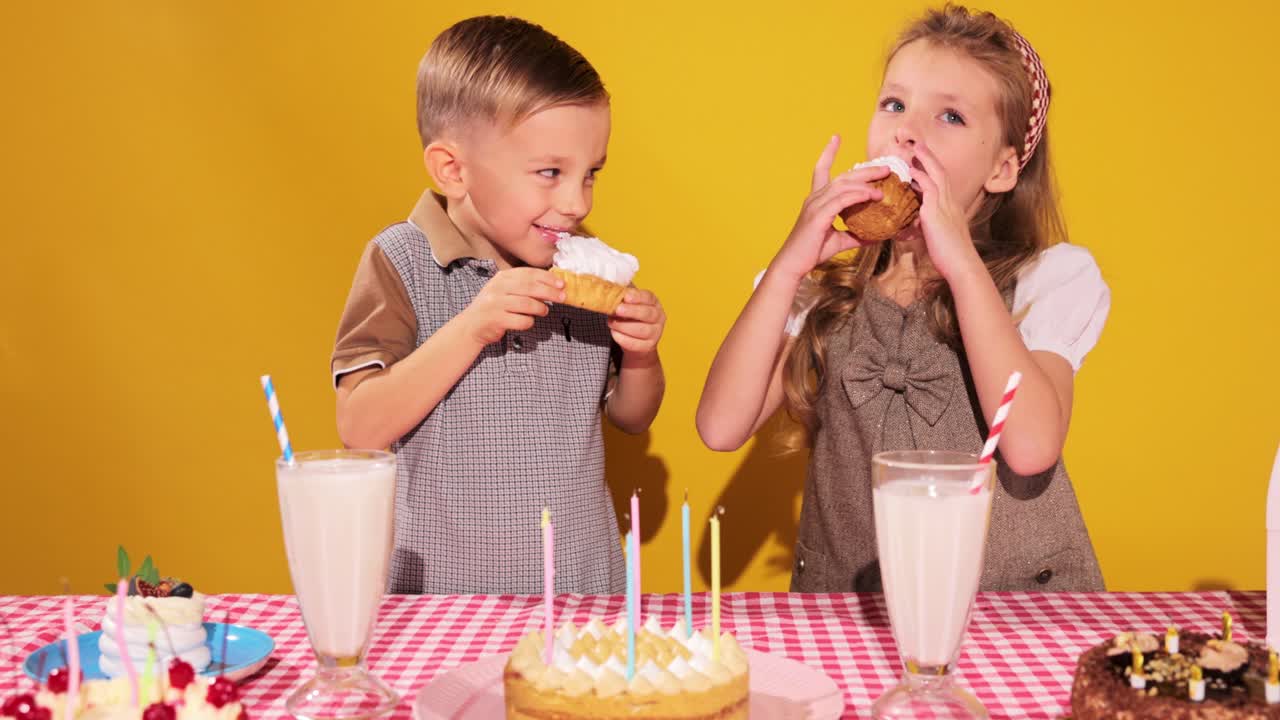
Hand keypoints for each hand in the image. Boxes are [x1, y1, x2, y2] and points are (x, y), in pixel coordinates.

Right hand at [460, 268, 564, 345]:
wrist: (471, 325)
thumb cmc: (494, 307)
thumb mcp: (504, 290)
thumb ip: (523, 286)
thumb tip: (552, 285)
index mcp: (502, 278)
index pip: (529, 273)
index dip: (548, 278)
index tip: (562, 283)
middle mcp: (498, 288)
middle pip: (531, 287)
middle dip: (550, 292)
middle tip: (563, 297)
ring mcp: (496, 303)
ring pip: (528, 304)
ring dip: (541, 309)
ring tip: (544, 311)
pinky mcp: (497, 319)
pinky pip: (522, 320)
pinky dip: (529, 322)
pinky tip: (528, 321)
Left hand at [608, 288, 664, 356]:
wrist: (637, 341)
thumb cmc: (631, 318)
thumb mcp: (629, 305)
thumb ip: (622, 299)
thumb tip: (609, 292)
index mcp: (654, 303)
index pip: (648, 297)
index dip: (637, 297)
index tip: (626, 296)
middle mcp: (658, 317)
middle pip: (648, 314)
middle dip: (632, 311)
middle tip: (618, 309)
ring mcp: (655, 333)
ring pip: (642, 330)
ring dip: (624, 326)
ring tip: (611, 322)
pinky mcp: (648, 346)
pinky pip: (635, 343)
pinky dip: (622, 338)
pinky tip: (614, 333)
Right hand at [768, 135, 887, 283]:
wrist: (793, 265)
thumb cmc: (811, 253)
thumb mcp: (839, 242)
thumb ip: (856, 235)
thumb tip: (876, 236)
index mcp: (816, 200)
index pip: (820, 170)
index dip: (828, 153)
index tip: (836, 137)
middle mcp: (814, 198)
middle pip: (842, 175)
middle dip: (865, 169)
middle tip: (885, 166)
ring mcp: (815, 205)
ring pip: (844, 184)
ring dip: (866, 180)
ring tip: (885, 180)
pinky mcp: (819, 215)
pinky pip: (842, 199)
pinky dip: (859, 195)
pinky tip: (873, 195)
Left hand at [909, 142, 983, 280]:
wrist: (961, 265)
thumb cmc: (950, 256)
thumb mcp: (936, 237)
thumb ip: (926, 227)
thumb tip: (913, 226)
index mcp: (951, 208)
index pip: (942, 182)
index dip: (932, 169)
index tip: (922, 159)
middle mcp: (950, 203)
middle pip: (941, 172)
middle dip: (929, 157)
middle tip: (918, 144)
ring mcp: (945, 206)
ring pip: (936, 175)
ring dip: (925, 160)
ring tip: (914, 148)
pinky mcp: (936, 214)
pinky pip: (929, 190)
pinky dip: (920, 178)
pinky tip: (910, 171)